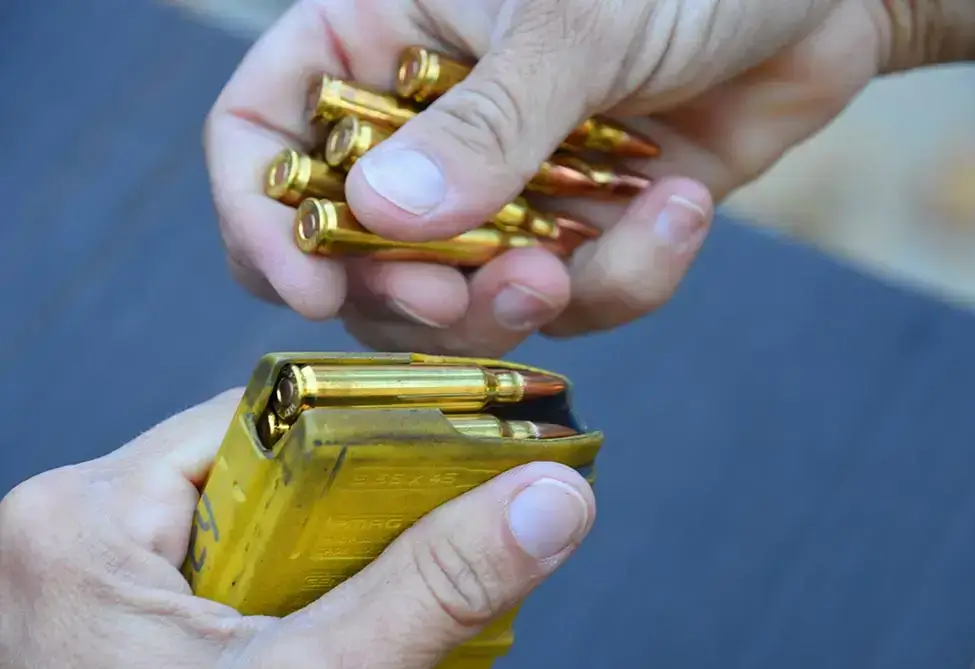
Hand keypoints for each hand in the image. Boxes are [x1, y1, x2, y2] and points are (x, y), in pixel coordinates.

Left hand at [0, 390, 593, 668]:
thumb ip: (434, 585)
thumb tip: (543, 501)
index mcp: (85, 520)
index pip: (260, 415)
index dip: (361, 432)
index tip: (443, 448)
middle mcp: (73, 536)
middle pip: (257, 470)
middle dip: (346, 512)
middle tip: (415, 544)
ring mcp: (87, 580)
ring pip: (245, 520)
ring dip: (320, 558)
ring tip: (368, 600)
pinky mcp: (111, 619)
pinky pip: (215, 567)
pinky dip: (282, 593)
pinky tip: (322, 627)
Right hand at [207, 0, 913, 354]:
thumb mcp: (573, 20)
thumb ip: (484, 123)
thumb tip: (379, 215)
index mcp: (382, 39)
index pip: (262, 134)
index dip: (261, 218)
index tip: (305, 290)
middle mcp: (429, 123)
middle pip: (355, 247)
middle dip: (404, 294)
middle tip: (456, 300)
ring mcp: (506, 185)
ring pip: (462, 295)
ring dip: (516, 304)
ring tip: (574, 266)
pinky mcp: (585, 228)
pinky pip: (576, 295)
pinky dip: (627, 275)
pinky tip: (682, 210)